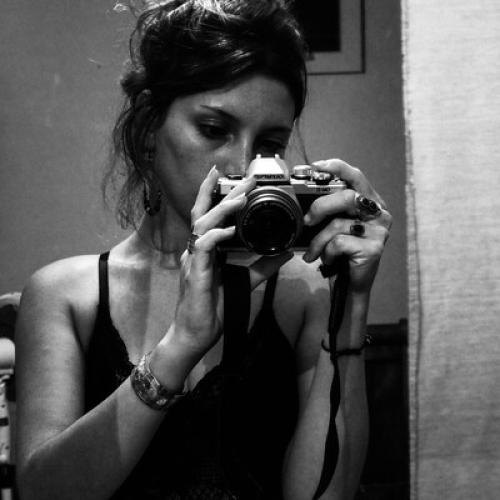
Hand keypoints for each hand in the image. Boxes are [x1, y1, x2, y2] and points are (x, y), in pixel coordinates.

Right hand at [171, 166, 292, 356]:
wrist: (197, 333)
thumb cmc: (215, 307)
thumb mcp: (246, 280)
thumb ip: (263, 265)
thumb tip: (284, 252)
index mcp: (205, 249)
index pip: (209, 215)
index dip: (218, 195)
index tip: (236, 179)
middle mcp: (197, 250)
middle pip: (205, 212)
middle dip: (223, 192)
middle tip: (245, 179)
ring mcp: (193, 259)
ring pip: (202, 224)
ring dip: (222, 209)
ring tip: (241, 198)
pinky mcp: (194, 272)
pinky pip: (202, 247)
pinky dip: (216, 236)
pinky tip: (229, 230)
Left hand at [302, 159, 391, 292]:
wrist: (350, 286)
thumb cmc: (341, 253)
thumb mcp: (334, 226)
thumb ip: (329, 210)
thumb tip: (304, 198)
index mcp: (370, 202)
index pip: (356, 176)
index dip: (337, 168)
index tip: (316, 166)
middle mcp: (379, 213)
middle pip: (347, 197)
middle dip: (321, 207)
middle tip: (307, 220)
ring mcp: (379, 231)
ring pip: (338, 224)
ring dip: (319, 240)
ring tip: (314, 252)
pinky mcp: (374, 248)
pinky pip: (339, 243)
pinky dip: (327, 252)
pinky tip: (330, 260)